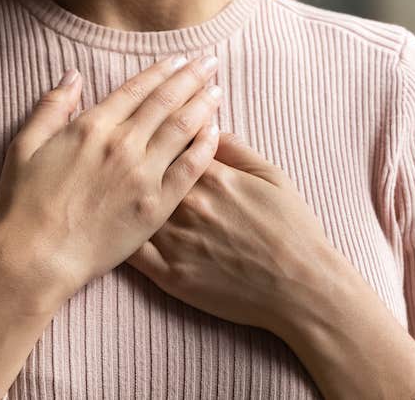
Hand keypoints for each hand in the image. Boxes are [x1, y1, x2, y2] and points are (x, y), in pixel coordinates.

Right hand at [0, 54, 223, 304]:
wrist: (35, 259)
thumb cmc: (23, 204)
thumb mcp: (25, 145)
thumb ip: (52, 106)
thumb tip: (73, 75)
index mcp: (93, 127)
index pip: (137, 89)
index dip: (161, 71)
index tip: (179, 59)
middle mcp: (122, 145)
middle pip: (166, 101)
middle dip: (191, 77)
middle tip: (211, 62)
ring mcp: (142, 176)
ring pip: (182, 129)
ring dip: (203, 105)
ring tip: (218, 88)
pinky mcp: (155, 207)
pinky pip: (189, 170)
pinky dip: (205, 147)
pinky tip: (216, 133)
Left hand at [124, 131, 338, 339]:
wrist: (302, 288)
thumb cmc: (292, 228)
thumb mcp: (271, 175)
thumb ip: (235, 148)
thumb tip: (206, 126)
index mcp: (212, 175)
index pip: (169, 139)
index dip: (157, 130)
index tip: (150, 126)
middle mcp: (188, 203)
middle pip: (146, 168)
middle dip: (133, 157)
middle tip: (124, 152)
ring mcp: (176, 240)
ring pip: (133, 206)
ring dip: (122, 192)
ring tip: (112, 183)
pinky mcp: (170, 275)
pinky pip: (131, 252)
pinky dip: (119, 235)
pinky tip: (113, 225)